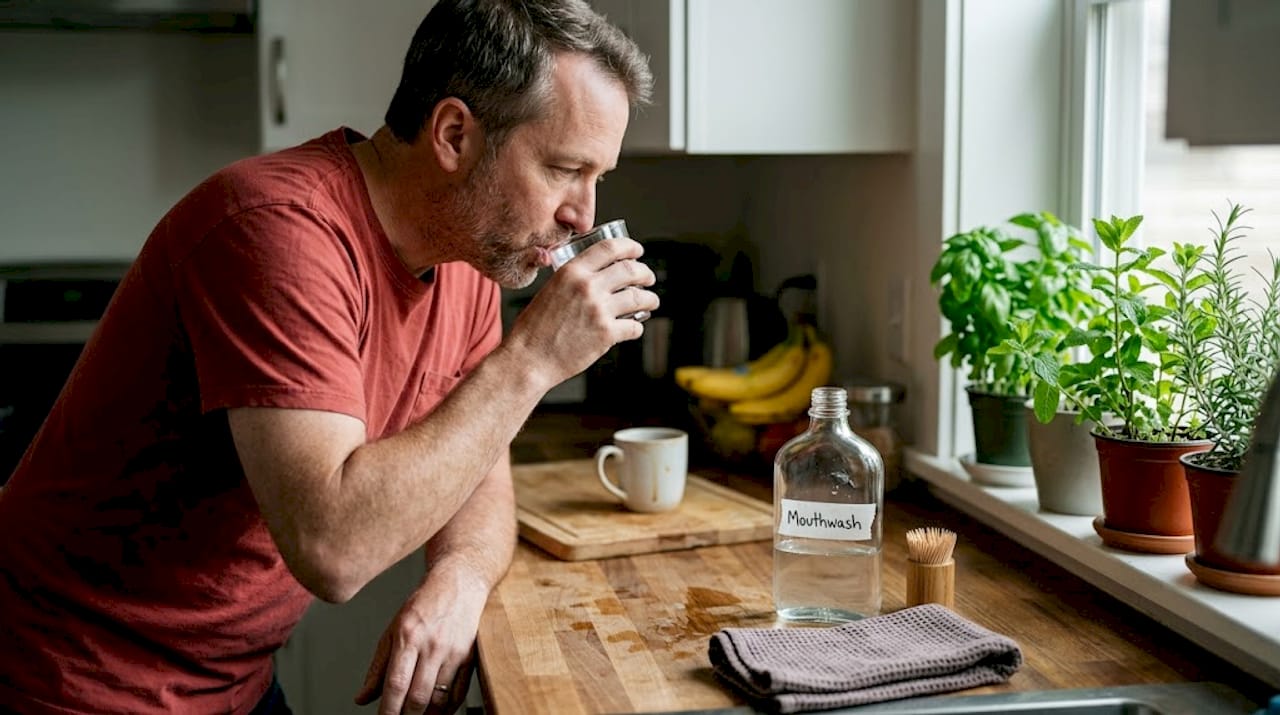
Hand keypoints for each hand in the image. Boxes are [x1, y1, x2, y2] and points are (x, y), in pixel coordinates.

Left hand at [354, 566, 488, 714]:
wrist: (459, 584)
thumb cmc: (424, 605)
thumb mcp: (393, 630)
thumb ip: (377, 667)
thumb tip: (362, 697)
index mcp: (408, 637)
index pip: (396, 684)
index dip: (388, 710)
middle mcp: (432, 645)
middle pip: (418, 696)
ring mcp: (453, 652)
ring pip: (439, 698)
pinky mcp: (469, 657)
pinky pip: (458, 693)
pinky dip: (447, 709)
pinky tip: (437, 712)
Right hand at [513, 236, 658, 382]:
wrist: (529, 358)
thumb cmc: (534, 329)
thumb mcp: (550, 290)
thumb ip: (573, 281)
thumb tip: (597, 277)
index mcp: (571, 272)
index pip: (609, 248)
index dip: (629, 247)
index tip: (637, 251)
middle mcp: (587, 287)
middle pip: (630, 270)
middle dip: (645, 273)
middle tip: (648, 278)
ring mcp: (599, 310)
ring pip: (639, 297)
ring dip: (650, 299)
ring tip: (651, 302)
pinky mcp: (606, 334)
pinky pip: (634, 326)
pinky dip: (637, 327)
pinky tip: (633, 328)